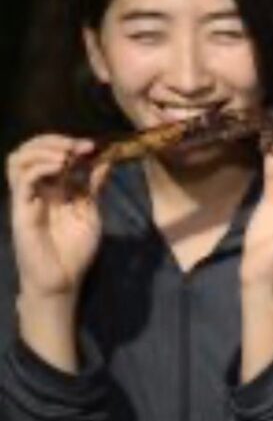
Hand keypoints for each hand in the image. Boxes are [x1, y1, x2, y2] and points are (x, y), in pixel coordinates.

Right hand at [6, 134, 105, 302]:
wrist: (63, 280)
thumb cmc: (75, 250)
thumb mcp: (91, 212)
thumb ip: (94, 187)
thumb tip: (106, 160)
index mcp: (53, 188)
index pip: (50, 154)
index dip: (69, 144)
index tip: (93, 146)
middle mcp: (37, 189)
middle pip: (29, 151)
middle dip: (54, 140)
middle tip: (79, 145)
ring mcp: (26, 198)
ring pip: (18, 160)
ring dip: (43, 149)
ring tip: (66, 154)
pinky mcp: (21, 210)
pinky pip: (22, 181)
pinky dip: (40, 167)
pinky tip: (60, 167)